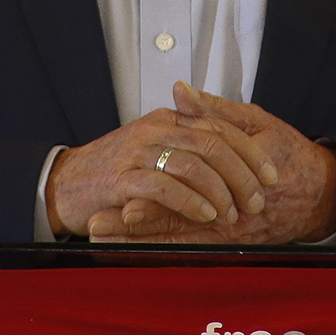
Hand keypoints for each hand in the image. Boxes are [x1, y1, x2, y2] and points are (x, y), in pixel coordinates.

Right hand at [45, 93, 279, 236]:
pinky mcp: (123, 178)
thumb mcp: (156, 146)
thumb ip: (188, 140)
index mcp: (169, 119)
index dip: (251, 152)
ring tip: (232, 213)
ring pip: (192, 162)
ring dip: (219, 191)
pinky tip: (205, 215)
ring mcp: (138, 151)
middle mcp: (156, 129)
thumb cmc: (114, 170)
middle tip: (256, 200)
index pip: (220, 126)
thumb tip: (227, 140)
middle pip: (212, 142)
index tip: (272, 175)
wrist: (64, 183)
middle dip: (241, 174)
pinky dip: (190, 201)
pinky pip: (164, 186)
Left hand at [86, 82, 335, 243]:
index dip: (155, 194)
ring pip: (179, 239)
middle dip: (136, 225)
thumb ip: (215, 111)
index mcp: (236, 173)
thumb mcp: (258, 122)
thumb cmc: (290, 153)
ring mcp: (230, 228)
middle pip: (177, 219)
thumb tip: (180, 91)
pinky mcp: (229, 240)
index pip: (188, 186)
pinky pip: (190, 249)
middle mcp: (230, 208)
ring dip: (140, 241)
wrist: (321, 194)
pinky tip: (132, 248)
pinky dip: (160, 249)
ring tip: (104, 238)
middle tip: (99, 224)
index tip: (122, 196)